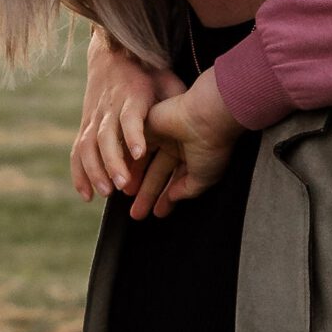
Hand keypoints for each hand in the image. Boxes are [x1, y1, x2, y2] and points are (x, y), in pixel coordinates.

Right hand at [71, 27, 183, 199]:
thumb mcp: (167, 81)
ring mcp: (94, 117)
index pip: (129, 116)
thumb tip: (190, 124)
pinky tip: (86, 195)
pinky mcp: (86, 125)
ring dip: (94, 171)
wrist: (115, 54)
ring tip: (106, 193)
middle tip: (121, 185)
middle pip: (105, 136)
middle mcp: (109, 108)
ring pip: (87, 145)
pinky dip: (79, 174)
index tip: (139, 153)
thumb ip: (175, 102)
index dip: (132, 134)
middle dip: (112, 161)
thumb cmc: (149, 73)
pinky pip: (77, 152)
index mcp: (131, 96)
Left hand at [136, 67, 244, 217]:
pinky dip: (126, 159)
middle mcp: (176, 143)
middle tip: (136, 213)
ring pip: (142, 159)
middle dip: (147, 193)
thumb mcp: (203, 177)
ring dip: (133, 177)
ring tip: (125, 195)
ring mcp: (162, 134)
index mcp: (192, 154)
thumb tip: (173, 198)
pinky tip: (119, 174)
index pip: (175, 179)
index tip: (157, 213)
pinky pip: (132, 143)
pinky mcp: (147, 124)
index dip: (166, 198)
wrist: (206, 117)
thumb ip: (187, 190)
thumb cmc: (211, 146)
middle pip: (156, 172)